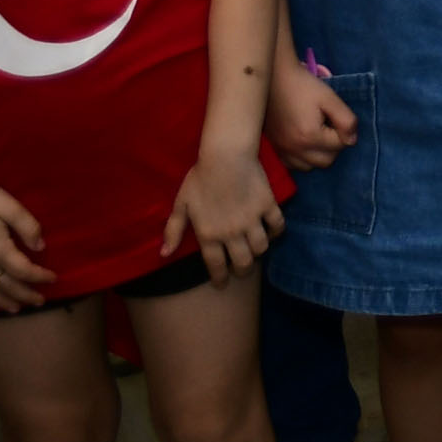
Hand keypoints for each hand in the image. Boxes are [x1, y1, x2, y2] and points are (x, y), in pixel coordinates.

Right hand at [0, 177, 56, 310]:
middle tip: (40, 302)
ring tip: (15, 309)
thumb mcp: (10, 206)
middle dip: (26, 296)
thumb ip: (28, 227)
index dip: (41, 277)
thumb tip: (40, 247)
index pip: (25, 272)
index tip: (53, 280)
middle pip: (7, 287)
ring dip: (1, 302)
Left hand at [162, 144, 285, 279]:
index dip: (220, 278)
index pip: (216, 265)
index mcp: (209, 234)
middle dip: (241, 271)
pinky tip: (271, 231)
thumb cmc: (199, 178)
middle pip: (242, 262)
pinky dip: (276, 232)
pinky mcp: (267, 206)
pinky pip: (277, 225)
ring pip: (261, 248)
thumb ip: (173, 230)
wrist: (225, 157)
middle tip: (241, 270)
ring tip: (255, 251)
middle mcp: (232, 233)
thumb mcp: (181, 204)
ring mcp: (252, 220)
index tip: (222, 284)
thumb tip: (164, 254)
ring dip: (258, 253)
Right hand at [268, 61, 356, 178]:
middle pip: (327, 161)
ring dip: (318, 154)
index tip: (334, 116)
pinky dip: (302, 158)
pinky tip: (303, 141)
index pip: (340, 145)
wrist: (273, 79)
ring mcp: (282, 151)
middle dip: (333, 146)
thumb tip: (352, 141)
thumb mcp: (329, 98)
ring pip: (309, 166)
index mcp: (310, 137)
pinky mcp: (274, 149)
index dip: (344, 130)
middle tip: (328, 125)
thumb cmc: (303, 86)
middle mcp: (295, 149)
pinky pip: (292, 165)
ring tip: (316, 133)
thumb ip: (346, 120)